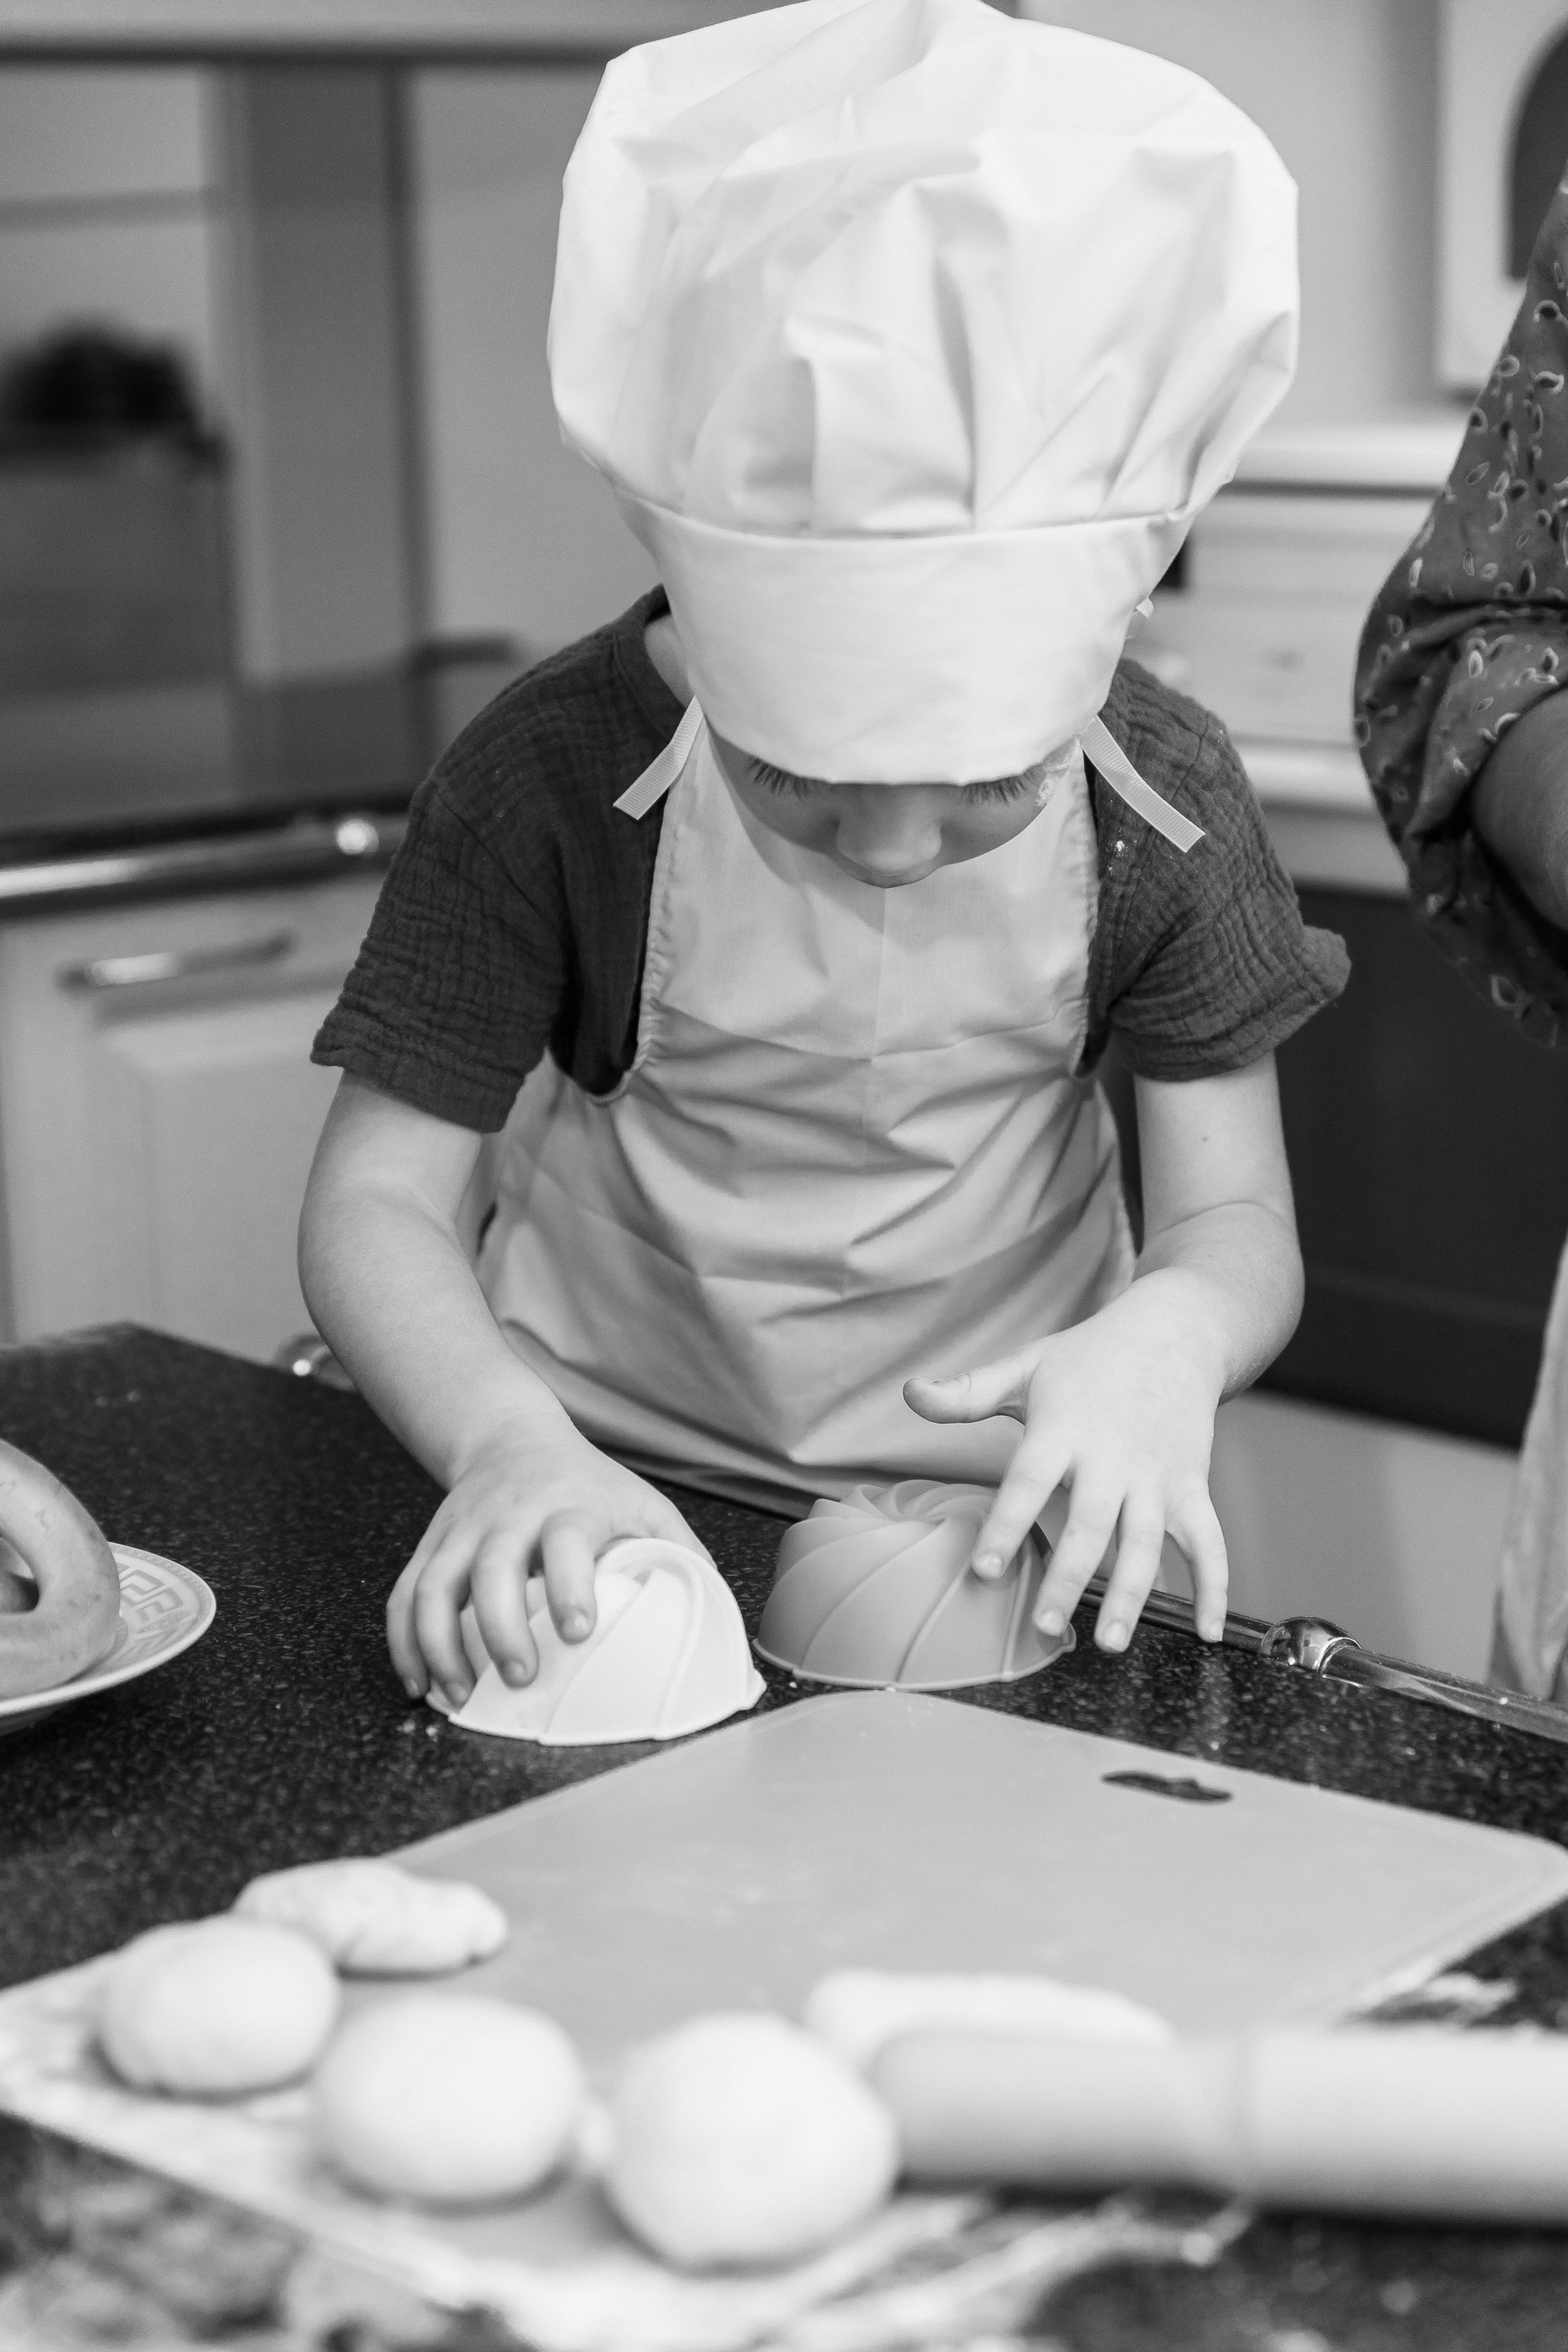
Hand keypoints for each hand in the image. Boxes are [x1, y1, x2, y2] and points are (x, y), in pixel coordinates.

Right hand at [386, 1421, 703, 1708]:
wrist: (512, 1438)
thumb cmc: (590, 1486)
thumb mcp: (644, 1506)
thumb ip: (680, 1558)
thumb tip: (722, 1622)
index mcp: (571, 1507)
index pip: (567, 1541)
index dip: (570, 1584)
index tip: (577, 1629)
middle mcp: (509, 1517)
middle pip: (491, 1568)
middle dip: (498, 1628)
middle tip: (518, 1677)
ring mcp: (463, 1531)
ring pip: (434, 1586)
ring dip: (439, 1645)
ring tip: (457, 1695)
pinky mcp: (431, 1546)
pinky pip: (405, 1594)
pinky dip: (405, 1642)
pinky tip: (418, 1682)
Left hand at [903, 1274, 1228, 1653]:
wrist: (1176, 1330)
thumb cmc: (1090, 1356)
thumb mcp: (1026, 1365)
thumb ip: (967, 1392)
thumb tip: (908, 1394)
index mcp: (1063, 1428)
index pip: (1028, 1481)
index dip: (1005, 1525)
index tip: (984, 1569)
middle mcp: (1112, 1457)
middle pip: (1090, 1525)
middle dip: (1068, 1579)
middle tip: (1044, 1627)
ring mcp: (1157, 1476)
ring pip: (1147, 1543)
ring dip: (1131, 1596)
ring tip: (1109, 1642)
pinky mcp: (1192, 1485)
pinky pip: (1208, 1542)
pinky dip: (1214, 1586)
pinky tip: (1208, 1632)